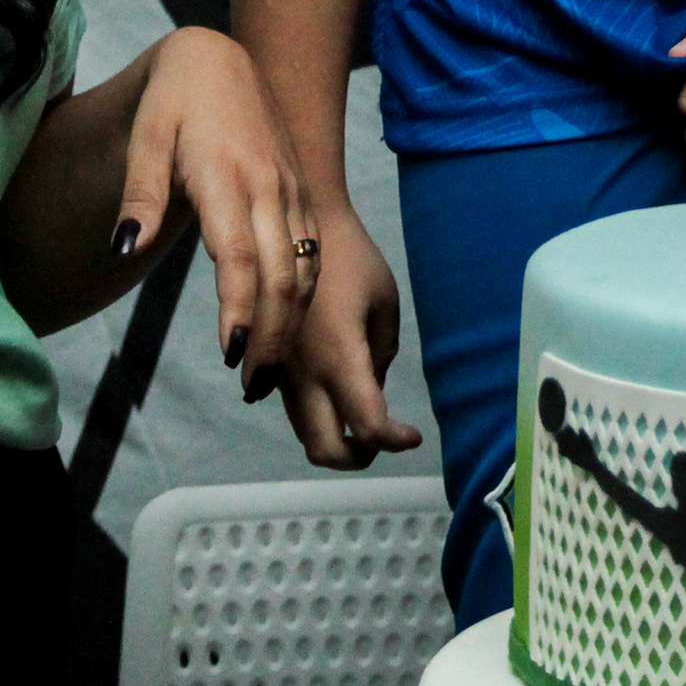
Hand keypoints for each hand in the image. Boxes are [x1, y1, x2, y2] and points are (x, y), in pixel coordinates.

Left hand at [117, 29, 318, 392]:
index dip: (240, 309)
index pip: (240, 256)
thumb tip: (123, 249)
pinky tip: (285, 323)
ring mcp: (289, 190)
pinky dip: (303, 295)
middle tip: (252, 385)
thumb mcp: (144, 137)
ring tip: (268, 369)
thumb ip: (138, 195)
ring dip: (291, 322)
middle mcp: (268, 187)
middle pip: (282, 274)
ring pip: (304, 268)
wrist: (219, 58)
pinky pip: (311, 252)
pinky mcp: (298, 192)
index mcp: (227, 176)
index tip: (231, 355)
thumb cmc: (173, 100)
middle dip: (272, 335)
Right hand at [276, 206, 423, 467]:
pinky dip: (320, 420)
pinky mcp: (272, 367)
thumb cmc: (350, 259)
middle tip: (384, 439)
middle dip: (359, 457)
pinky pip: (295, 411)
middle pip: (325, 450)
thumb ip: (382, 352)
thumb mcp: (384, 301)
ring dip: (338, 441)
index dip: (396, 440)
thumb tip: (372, 389)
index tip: (413, 435)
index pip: (369, 422)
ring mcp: (281, 373)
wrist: (295, 229)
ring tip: (368, 421)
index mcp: (338, 354)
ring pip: (306, 435)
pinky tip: (341, 396)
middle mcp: (302, 372)